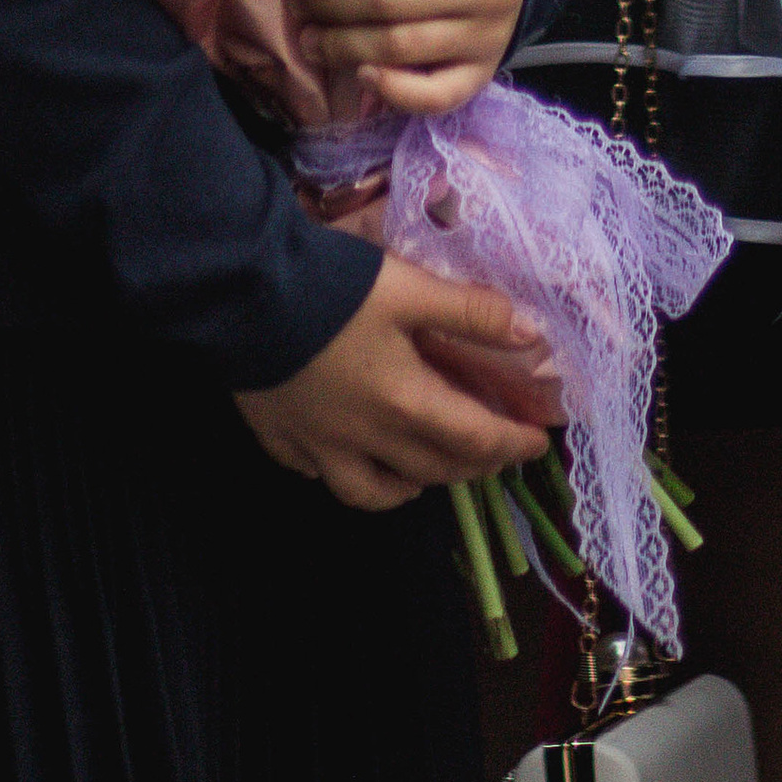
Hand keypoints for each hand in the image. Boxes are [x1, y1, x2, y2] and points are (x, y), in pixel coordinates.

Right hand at [234, 256, 553, 508]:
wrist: (243, 296)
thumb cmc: (333, 290)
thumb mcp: (410, 289)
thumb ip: (470, 312)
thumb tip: (533, 334)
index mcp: (406, 404)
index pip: (475, 438)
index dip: (512, 443)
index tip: (537, 442)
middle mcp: (367, 440)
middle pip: (431, 470)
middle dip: (470, 465)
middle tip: (489, 452)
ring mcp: (318, 447)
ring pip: (372, 492)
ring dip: (406, 487)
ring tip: (419, 473)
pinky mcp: (279, 440)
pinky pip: (318, 474)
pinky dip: (342, 472)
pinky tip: (343, 454)